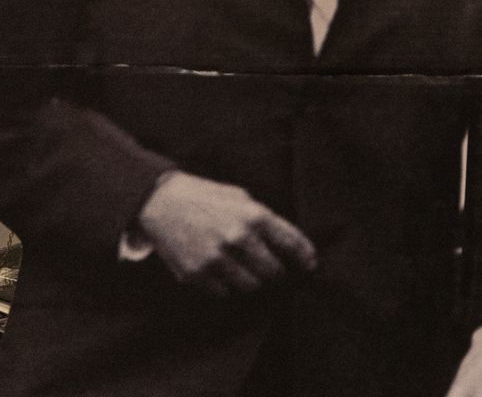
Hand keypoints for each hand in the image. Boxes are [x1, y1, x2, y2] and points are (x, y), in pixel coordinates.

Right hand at [136, 173, 315, 294]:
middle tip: (276, 271)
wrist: (162, 203)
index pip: (291, 244)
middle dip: (279, 273)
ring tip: (251, 273)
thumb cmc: (207, 197)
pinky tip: (226, 274)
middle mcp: (237, 239)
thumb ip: (264, 220)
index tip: (310, 266)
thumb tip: (287, 244)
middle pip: (273, 272)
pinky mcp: (195, 274)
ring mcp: (215, 259)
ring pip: (250, 286)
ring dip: (255, 282)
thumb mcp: (242, 198)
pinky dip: (229, 287)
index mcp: (254, 216)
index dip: (305, 257)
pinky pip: (224, 292)